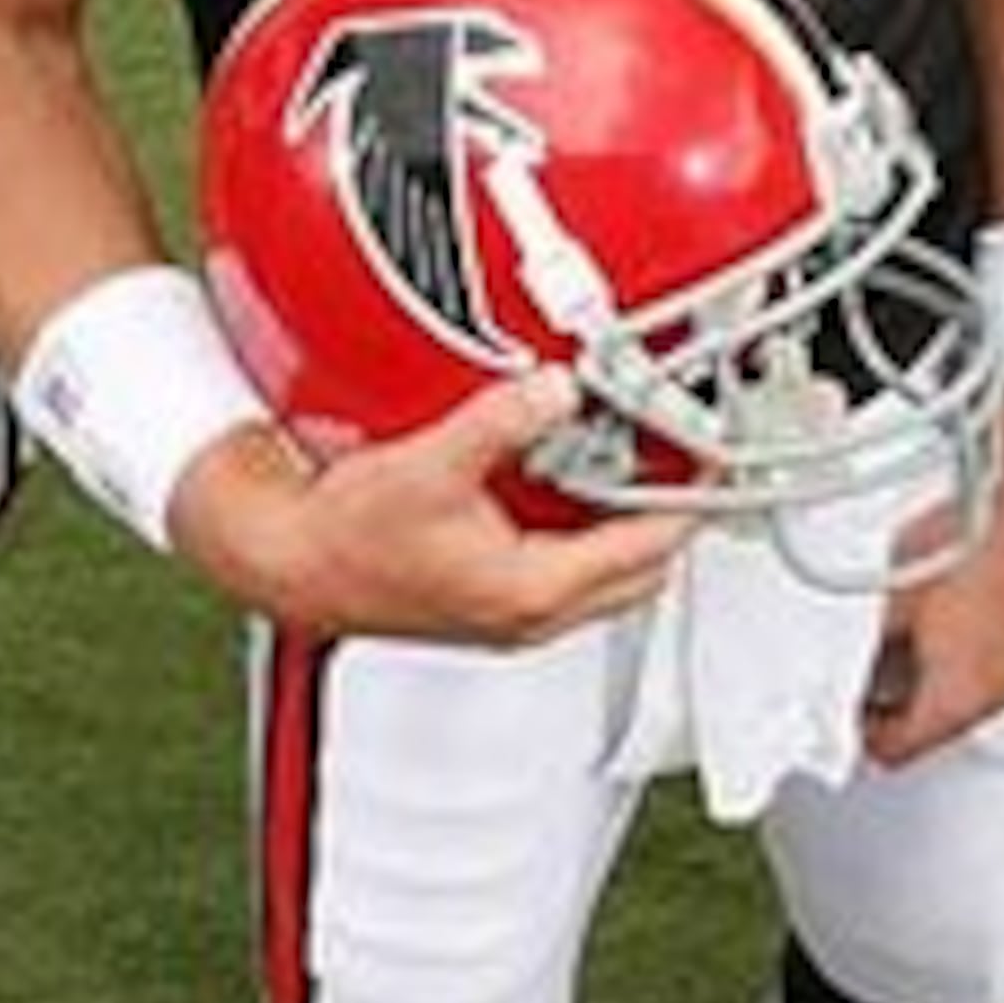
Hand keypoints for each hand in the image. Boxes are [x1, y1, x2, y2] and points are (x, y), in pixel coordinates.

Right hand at [176, 367, 692, 644]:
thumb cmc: (345, 539)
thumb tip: (556, 388)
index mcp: (531, 592)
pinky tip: (570, 483)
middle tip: (686, 457)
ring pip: (608, 576)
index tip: (711, 457)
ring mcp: (514, 613)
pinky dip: (587, 531)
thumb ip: (501, 421)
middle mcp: (531, 614)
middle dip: (671, 514)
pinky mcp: (494, 602)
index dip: (690, 498)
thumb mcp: (431, 465)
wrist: (292, 565)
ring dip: (629, 525)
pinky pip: (570, 571)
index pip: (648, 547)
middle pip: (642, 571)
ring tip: (638, 463)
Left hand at [855, 401, 1003, 767]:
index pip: (895, 750)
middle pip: (929, 725)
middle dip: (891, 703)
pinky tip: (940, 608)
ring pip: (958, 693)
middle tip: (860, 670)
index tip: (838, 712)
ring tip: (898, 633)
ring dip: (925, 675)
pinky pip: (984, 661)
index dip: (856, 732)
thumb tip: (838, 666)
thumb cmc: (967, 545)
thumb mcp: (890, 603)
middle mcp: (994, 694)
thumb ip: (865, 648)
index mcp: (955, 701)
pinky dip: (957, 649)